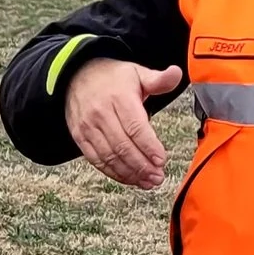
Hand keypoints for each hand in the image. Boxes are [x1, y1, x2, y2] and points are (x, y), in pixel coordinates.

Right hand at [63, 58, 184, 188]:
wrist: (77, 76)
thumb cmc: (112, 78)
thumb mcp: (137, 73)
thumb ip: (158, 79)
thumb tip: (177, 73)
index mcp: (119, 97)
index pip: (135, 127)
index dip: (149, 146)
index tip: (161, 160)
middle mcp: (100, 113)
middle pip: (123, 146)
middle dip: (142, 165)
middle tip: (158, 177)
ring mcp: (88, 127)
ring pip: (109, 156)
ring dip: (130, 173)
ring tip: (147, 182)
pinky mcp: (80, 137)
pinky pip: (96, 160)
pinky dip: (113, 173)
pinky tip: (129, 178)